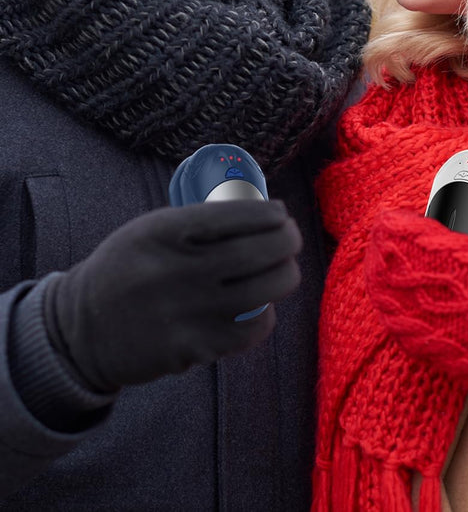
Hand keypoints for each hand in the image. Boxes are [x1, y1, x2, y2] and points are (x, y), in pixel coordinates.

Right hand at [44, 200, 301, 392]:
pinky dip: (266, 315)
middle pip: (255, 253)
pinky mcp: (193, 349)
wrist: (82, 331)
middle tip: (292, 237)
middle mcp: (176, 271)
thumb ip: (196, 223)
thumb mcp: (149, 230)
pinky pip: (249, 331)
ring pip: (262, 292)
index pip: (232, 216)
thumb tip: (262, 213)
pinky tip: (265, 306)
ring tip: (287, 268)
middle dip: (287, 240)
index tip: (280, 212)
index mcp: (163, 233)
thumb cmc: (129, 268)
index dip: (268, 213)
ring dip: (286, 276)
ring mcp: (186, 313)